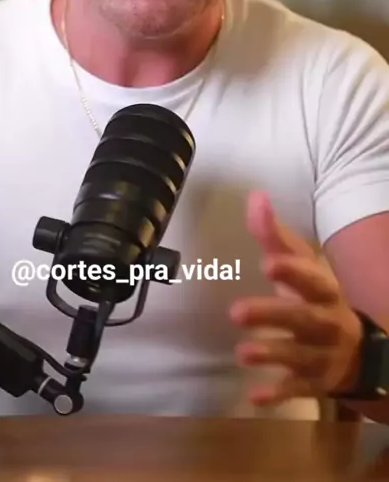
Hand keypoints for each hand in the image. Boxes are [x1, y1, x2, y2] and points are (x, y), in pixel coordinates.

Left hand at [229, 191, 362, 405]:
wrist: (356, 350)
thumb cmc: (315, 298)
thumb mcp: (300, 267)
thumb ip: (274, 236)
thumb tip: (255, 196)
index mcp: (323, 290)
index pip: (311, 278)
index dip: (292, 272)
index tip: (268, 263)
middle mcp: (326, 321)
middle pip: (301, 319)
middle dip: (272, 315)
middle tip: (236, 312)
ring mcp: (322, 355)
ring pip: (298, 355)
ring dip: (271, 354)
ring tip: (242, 352)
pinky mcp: (315, 383)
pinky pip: (296, 390)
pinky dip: (277, 395)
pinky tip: (254, 397)